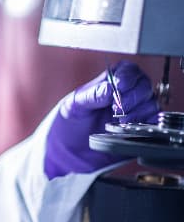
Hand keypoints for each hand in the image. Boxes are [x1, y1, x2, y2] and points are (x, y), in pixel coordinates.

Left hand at [44, 61, 159, 179]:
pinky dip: (145, 123)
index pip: (127, 70)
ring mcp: (133, 113)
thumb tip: (109, 89)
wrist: (68, 151)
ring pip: (151, 103)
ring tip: (119, 120)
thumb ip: (90, 95)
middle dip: (132, 95)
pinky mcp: (139, 131)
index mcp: (108, 83)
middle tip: (117, 108)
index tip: (119, 86)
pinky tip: (127, 128)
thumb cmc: (69, 124)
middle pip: (143, 85)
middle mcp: (124, 96)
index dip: (127, 76)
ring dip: (138, 110)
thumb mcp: (73, 105)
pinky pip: (153, 123)